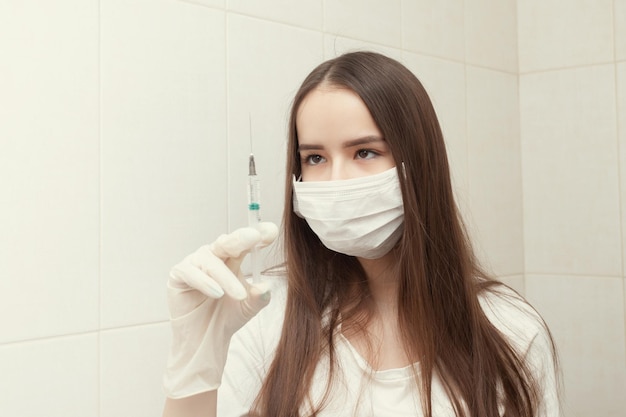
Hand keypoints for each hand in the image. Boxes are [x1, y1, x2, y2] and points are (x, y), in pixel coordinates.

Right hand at [163, 222, 278, 397]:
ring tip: (239, 295)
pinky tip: (217, 293)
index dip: (259, 234)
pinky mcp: (178, 274)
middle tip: (254, 237)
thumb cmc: (228, 316)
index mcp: (234, 256)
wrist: (206, 338)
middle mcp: (214, 255)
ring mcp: (195, 262)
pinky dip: (205, 282)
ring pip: (211, 260)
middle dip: (241, 238)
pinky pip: (191, 272)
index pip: (247, 242)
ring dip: (226, 277)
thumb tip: (266, 287)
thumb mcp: (250, 307)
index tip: (272, 231)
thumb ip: (260, 296)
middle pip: (227, 242)